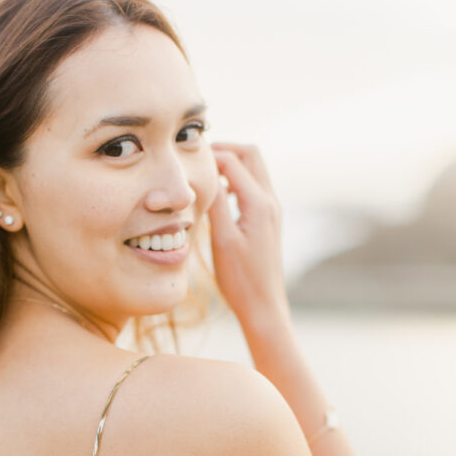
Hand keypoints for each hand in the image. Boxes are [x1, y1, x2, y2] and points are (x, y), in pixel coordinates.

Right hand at [207, 143, 290, 331]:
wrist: (263, 305)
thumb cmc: (241, 279)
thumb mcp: (222, 240)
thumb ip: (216, 203)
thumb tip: (206, 175)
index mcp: (258, 203)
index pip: (232, 160)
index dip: (208, 154)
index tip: (184, 160)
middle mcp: (270, 201)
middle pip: (250, 155)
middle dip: (225, 150)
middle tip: (198, 160)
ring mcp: (271, 210)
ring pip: (254, 169)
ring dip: (231, 164)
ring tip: (204, 175)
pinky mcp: (268, 220)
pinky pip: (253, 186)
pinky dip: (236, 180)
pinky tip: (218, 195)